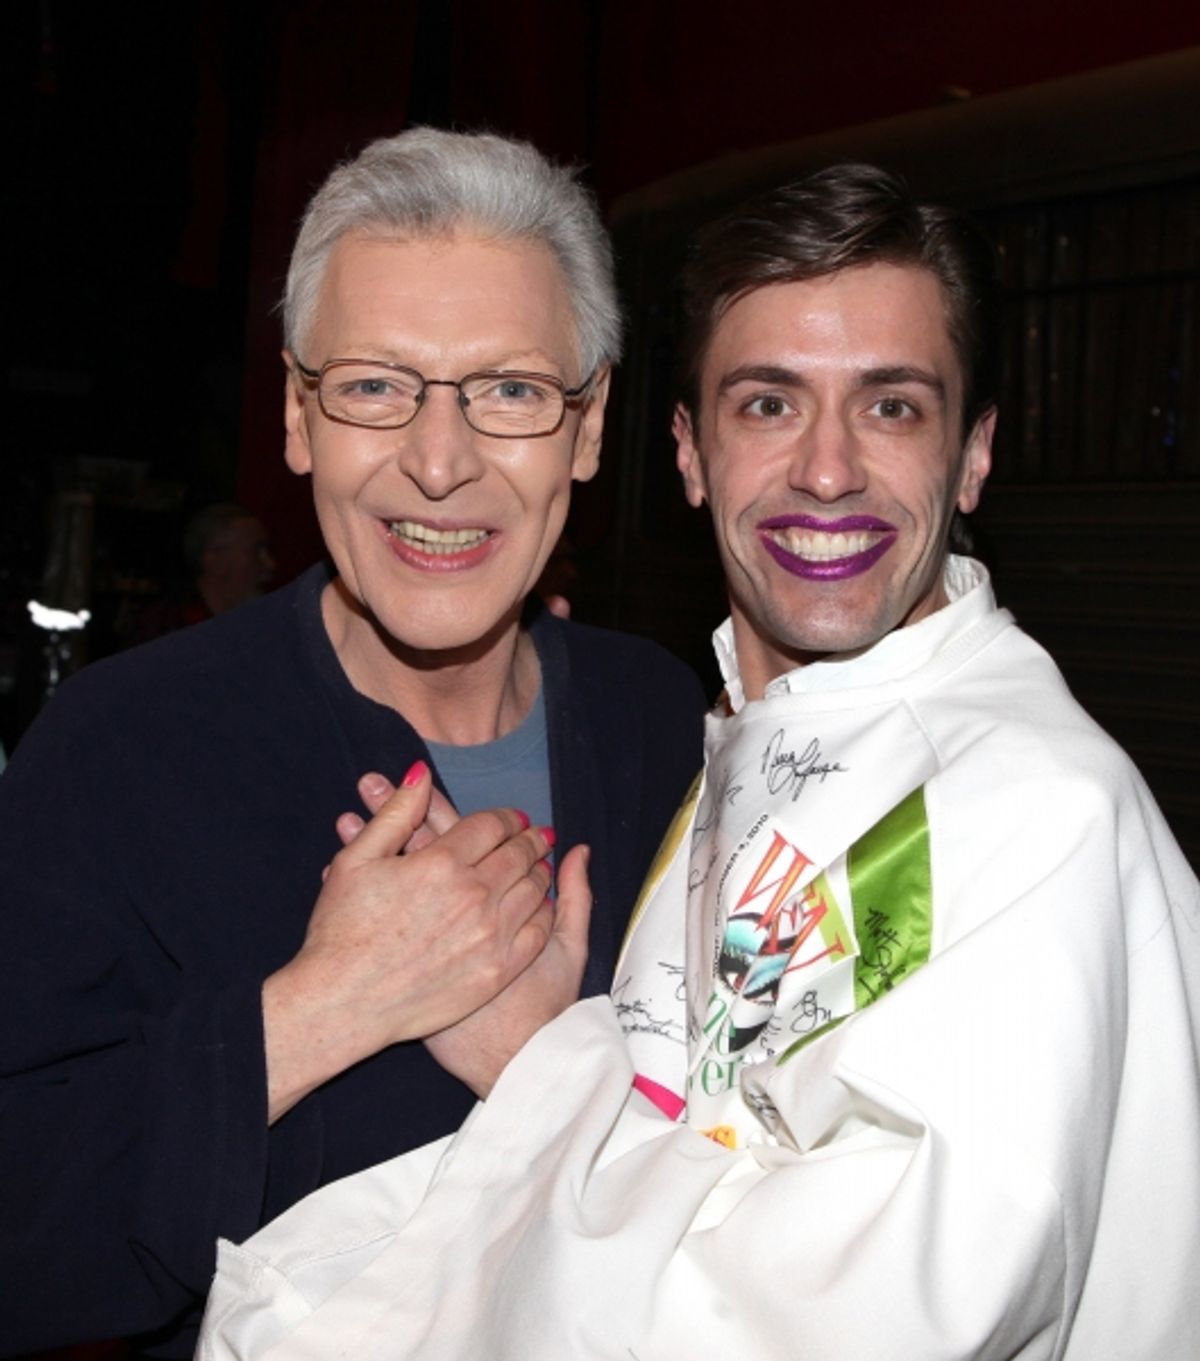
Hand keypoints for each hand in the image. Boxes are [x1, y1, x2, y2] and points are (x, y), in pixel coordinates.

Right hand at [263, 762, 554, 1120]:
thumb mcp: (356, 861)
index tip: (512, 818)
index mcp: (442, 863)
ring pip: (534, 890)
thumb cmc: (342, 931)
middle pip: (519, 854)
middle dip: (531, 839)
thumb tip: (421, 774)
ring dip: (541, 871)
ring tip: (541, 864)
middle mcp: (474, 896)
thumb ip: (395, 813)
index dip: (506, 817)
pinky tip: (539, 906)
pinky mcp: (496, 972)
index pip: (492, 825)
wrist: (343, 1004)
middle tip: (538, 834)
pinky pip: (536, 931)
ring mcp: (489, 936)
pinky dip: (544, 912)